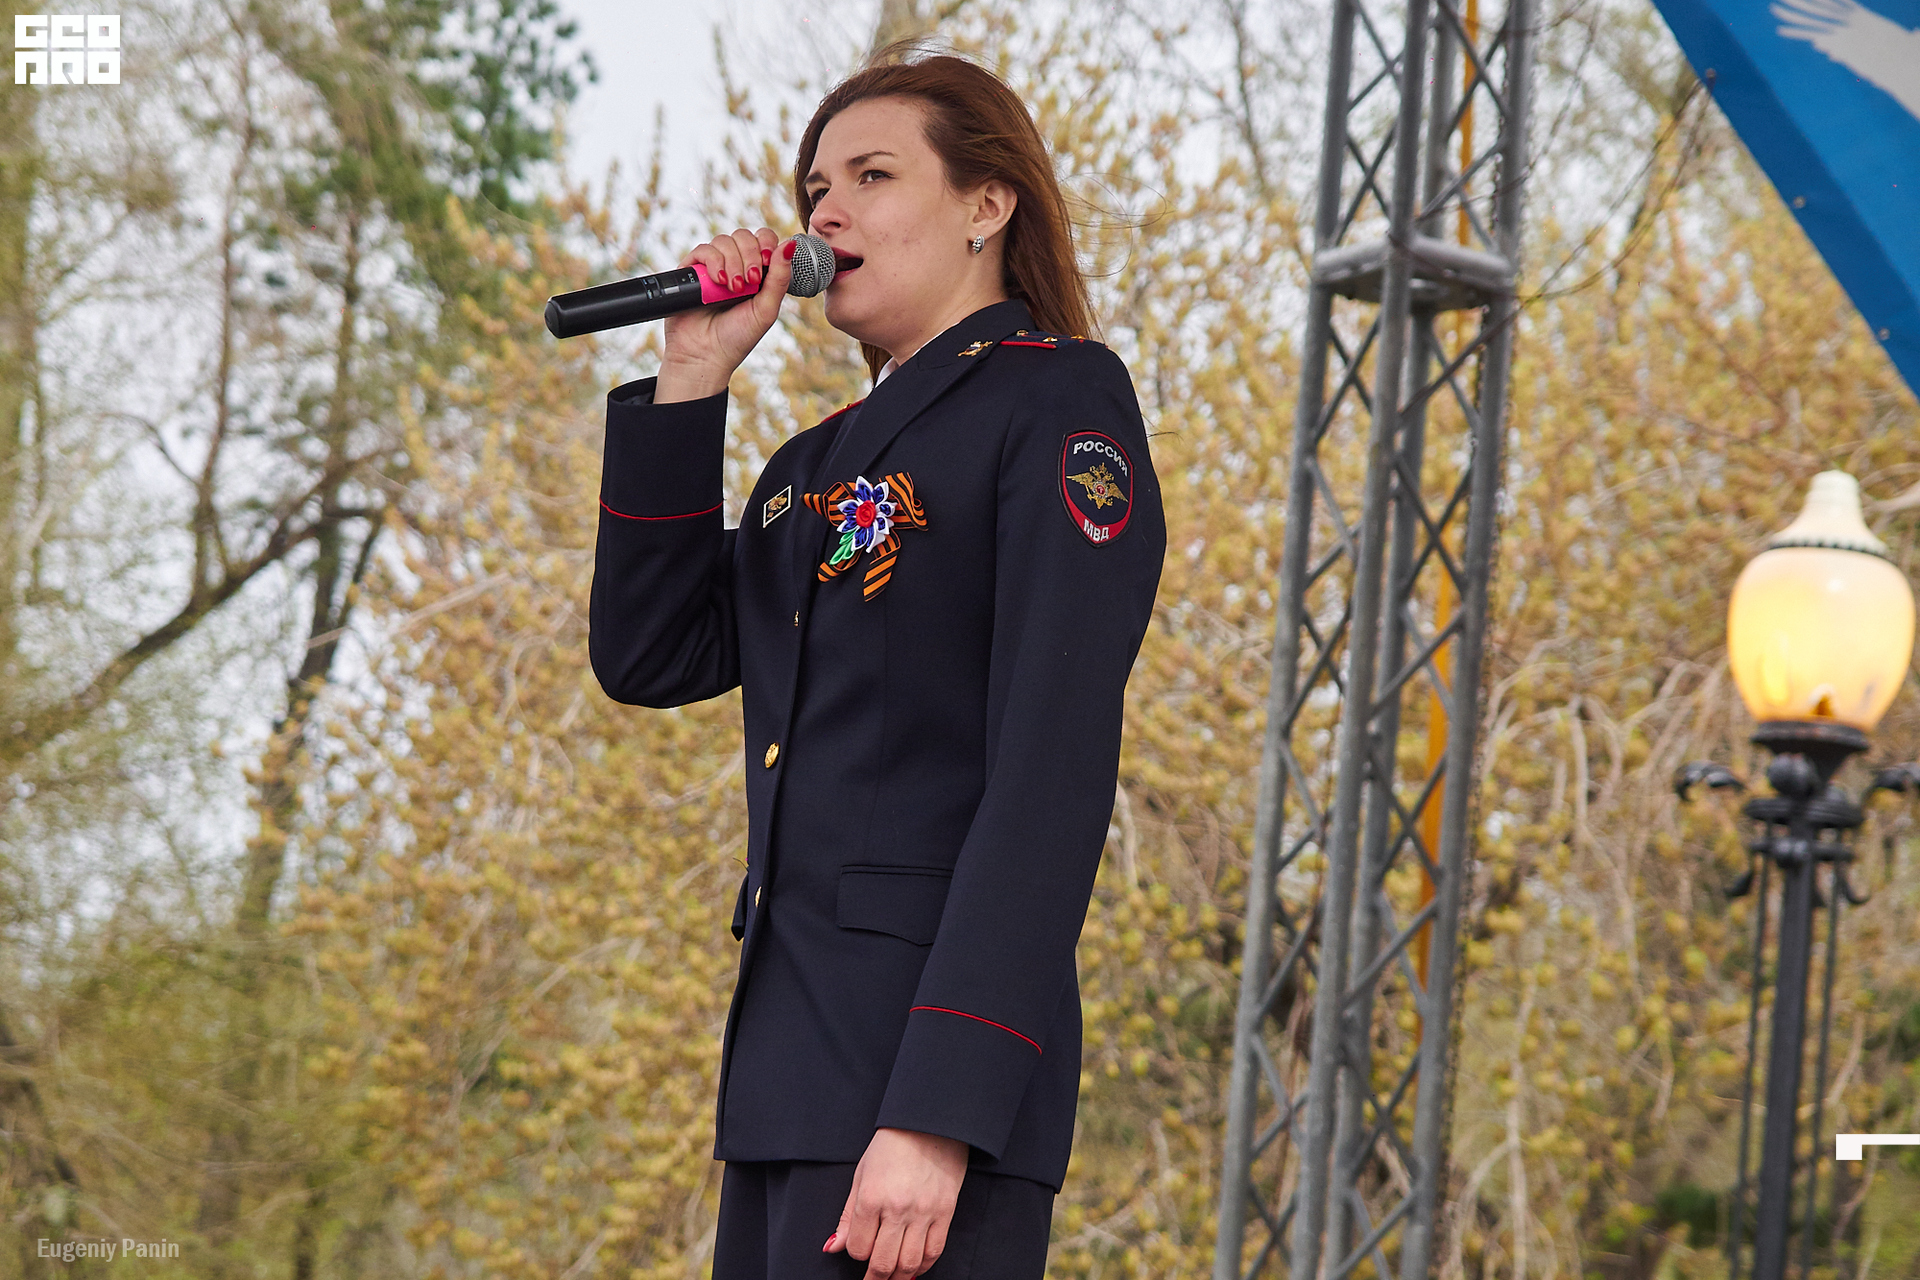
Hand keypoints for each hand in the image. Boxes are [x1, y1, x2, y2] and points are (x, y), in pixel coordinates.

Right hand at [655, 227, 789, 403]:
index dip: (767, 243)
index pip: (764, 239)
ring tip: (732, 288)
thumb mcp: (766, 309)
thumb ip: (779, 278)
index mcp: (757, 272)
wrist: (705, 355)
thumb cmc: (737, 337)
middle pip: (744, 236)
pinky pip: (704, 250)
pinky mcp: (692, 270)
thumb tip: (791, 244)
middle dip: (751, 255)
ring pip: (724, 240)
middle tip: (751, 281)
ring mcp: (713, 267)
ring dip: (733, 261)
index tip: (767, 261)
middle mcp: (735, 265)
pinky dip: (714, 261)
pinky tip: (719, 280)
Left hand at [825, 1127, 968, 1277]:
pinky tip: (915, 1267)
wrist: (929, 1123)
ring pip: (909, 1263)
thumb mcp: (861, 1175)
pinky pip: (934, 1251)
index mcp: (871, 1197)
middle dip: (875, 1278)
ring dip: (898, 1277)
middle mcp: (897, 1209)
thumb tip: (834, 1247)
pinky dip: (923, 1266)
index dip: (856, 1254)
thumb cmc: (891, 1146)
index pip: (859, 1248)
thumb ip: (848, 1216)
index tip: (859, 1250)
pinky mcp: (945, 1212)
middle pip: (883, 1262)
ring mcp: (924, 1212)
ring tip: (892, 1277)